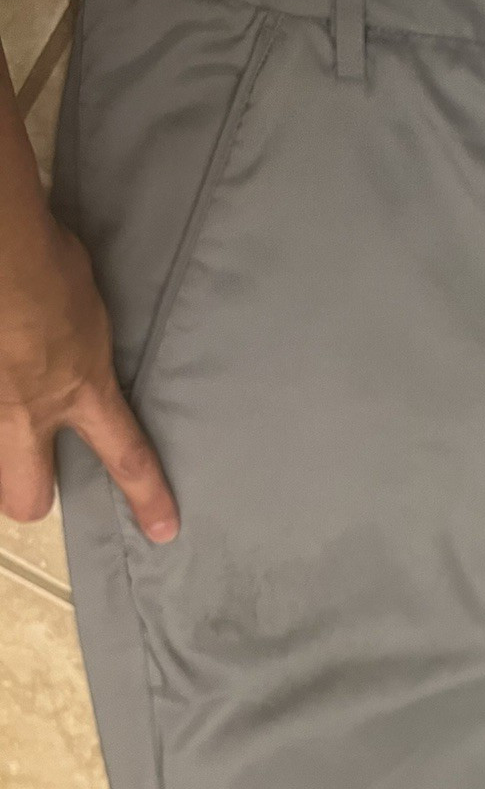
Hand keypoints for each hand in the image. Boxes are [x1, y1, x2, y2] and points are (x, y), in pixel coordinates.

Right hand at [0, 217, 178, 542]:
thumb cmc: (44, 258)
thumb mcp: (86, 306)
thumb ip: (83, 338)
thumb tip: (77, 332)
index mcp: (82, 389)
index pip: (127, 457)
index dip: (147, 497)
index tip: (163, 530)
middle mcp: (28, 409)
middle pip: (28, 497)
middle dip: (32, 495)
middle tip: (36, 470)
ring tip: (10, 386)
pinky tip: (1, 357)